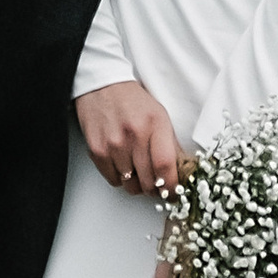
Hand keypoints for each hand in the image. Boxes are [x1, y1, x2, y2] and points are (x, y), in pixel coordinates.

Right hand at [76, 78, 182, 196]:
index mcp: (155, 123)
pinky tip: (123, 165)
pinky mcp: (97, 150)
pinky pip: (113, 180)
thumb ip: (170, 143)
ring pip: (130, 185)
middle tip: (157, 186)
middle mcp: (134, 135)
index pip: (165, 166)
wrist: (101, 85)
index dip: (171, 186)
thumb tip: (179, 172)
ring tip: (138, 171)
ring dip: (137, 184)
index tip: (174, 192)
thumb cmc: (132, 100)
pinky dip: (120, 178)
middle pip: (148, 181)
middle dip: (155, 189)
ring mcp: (114, 144)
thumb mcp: (159, 115)